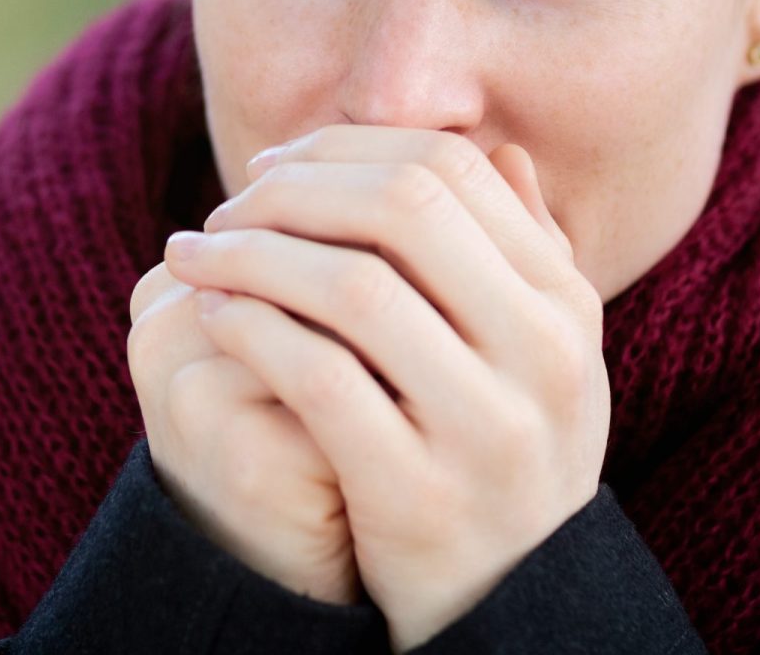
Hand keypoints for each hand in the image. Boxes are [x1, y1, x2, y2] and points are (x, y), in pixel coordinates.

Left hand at [162, 126, 609, 652]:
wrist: (508, 609)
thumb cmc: (502, 455)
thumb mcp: (540, 355)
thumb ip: (521, 254)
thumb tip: (499, 150)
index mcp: (565, 300)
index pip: (449, 167)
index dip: (346, 150)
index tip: (273, 165)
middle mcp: (543, 354)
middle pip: (403, 207)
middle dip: (294, 191)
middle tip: (227, 206)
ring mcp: (487, 426)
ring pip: (354, 285)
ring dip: (253, 254)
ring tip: (194, 255)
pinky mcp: (420, 492)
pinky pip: (319, 378)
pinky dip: (254, 330)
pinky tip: (213, 317)